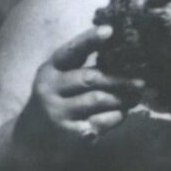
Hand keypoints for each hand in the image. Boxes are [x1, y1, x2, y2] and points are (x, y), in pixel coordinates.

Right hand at [11, 25, 146, 163]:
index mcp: (50, 70)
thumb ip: (81, 67)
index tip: (110, 30)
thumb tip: (123, 60)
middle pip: (91, 78)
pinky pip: (101, 122)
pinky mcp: (69, 133)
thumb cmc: (54, 102)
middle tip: (141, 82)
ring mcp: (59, 113)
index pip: (71, 51)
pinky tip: (121, 114)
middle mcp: (50, 89)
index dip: (90, 39)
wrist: (28, 141)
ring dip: (121, 99)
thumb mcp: (57, 80)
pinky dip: (116, 117)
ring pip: (99, 99)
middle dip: (119, 79)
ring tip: (134, 97)